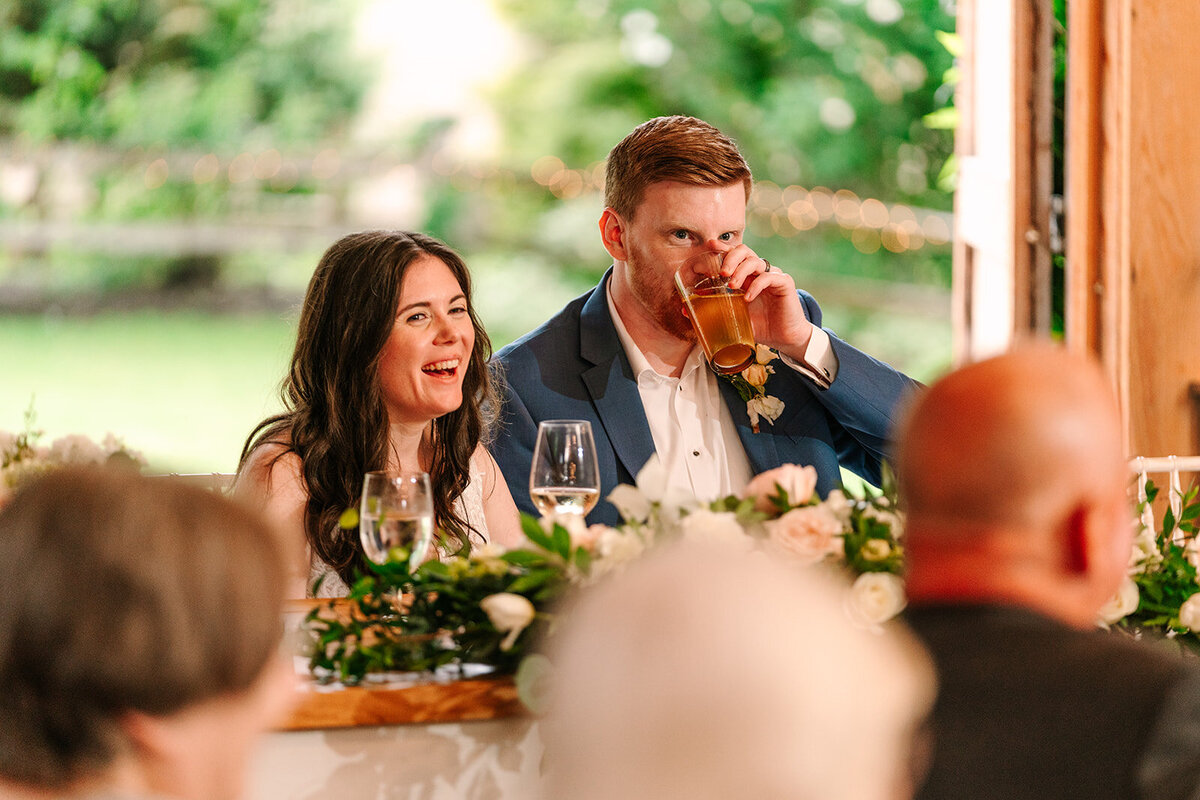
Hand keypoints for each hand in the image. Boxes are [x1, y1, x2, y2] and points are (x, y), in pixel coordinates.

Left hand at [719, 245, 812, 359]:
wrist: (784, 337)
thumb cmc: (760, 326)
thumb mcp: (734, 317)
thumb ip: (715, 311)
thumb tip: (686, 310)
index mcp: (747, 276)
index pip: (735, 255)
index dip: (723, 248)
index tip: (710, 245)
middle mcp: (759, 272)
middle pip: (744, 251)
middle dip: (730, 258)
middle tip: (721, 273)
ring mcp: (773, 276)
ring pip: (755, 261)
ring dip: (740, 271)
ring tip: (732, 286)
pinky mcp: (784, 283)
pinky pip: (768, 277)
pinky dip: (755, 286)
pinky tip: (748, 298)